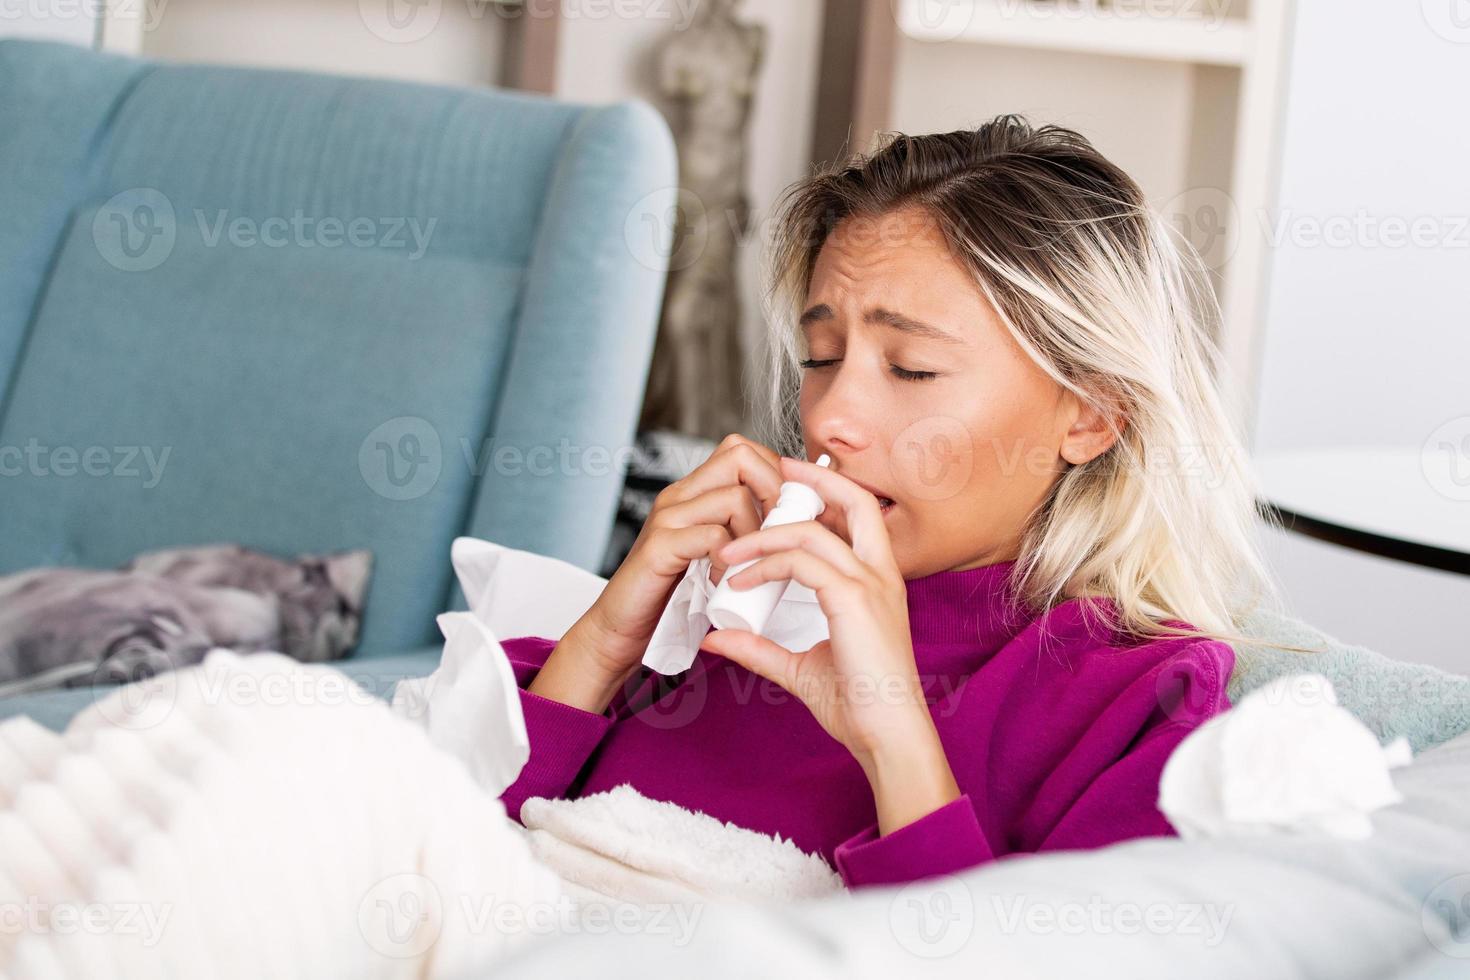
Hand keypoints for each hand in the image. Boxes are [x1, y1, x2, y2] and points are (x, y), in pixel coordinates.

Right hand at [529, 434, 784, 713]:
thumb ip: (739, 535)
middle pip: (740, 456)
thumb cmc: (671, 597)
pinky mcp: (660, 546)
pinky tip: (723, 581)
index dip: (776, 476)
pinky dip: (730, 561)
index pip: (744, 452)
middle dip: (774, 492)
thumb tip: (792, 526)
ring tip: (748, 565)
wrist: (620, 629)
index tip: (789, 516)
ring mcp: (668, 518)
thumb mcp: (712, 556)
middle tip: (779, 534)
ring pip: (735, 498)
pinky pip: (713, 536)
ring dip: (756, 535)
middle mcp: (679, 496)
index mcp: (694, 494)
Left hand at [697, 456, 956, 795]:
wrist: (887, 736)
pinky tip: (740, 582)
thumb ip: (760, 648)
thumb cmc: (859, 706)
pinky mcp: (855, 600)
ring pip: (813, 532)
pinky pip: (803, 563)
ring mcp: (872, 585)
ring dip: (764, 535)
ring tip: (728, 551)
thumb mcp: (800, 668)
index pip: (859, 517)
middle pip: (856, 500)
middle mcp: (880, 575)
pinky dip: (766, 565)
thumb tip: (717, 637)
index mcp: (877, 584)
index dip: (824, 496)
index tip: (784, 490)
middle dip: (812, 479)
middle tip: (770, 471)